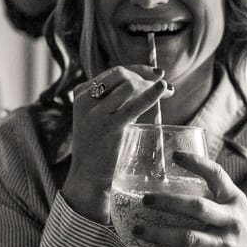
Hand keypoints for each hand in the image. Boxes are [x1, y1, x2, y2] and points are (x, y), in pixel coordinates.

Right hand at [61, 66, 172, 223]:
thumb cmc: (98, 148)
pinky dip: (151, 95)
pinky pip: (134, 105)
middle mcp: (84, 100)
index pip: (113, 72)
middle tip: (165, 86)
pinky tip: (163, 90)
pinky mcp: (109, 127)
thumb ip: (114, 101)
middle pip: (120, 74)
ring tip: (166, 93)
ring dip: (150, 86)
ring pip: (128, 85)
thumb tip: (145, 84)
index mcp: (81, 94)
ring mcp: (95, 113)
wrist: (88, 177)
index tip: (156, 74)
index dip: (138, 70)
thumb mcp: (99, 117)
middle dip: (146, 77)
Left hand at [137, 152, 246, 246]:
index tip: (175, 156)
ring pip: (188, 238)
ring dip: (159, 234)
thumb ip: (211, 192)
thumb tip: (172, 172)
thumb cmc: (238, 228)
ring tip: (137, 230)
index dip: (197, 163)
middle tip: (145, 199)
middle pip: (197, 207)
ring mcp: (222, 244)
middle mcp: (230, 220)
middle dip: (168, 202)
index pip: (217, 175)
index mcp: (233, 199)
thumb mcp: (233, 205)